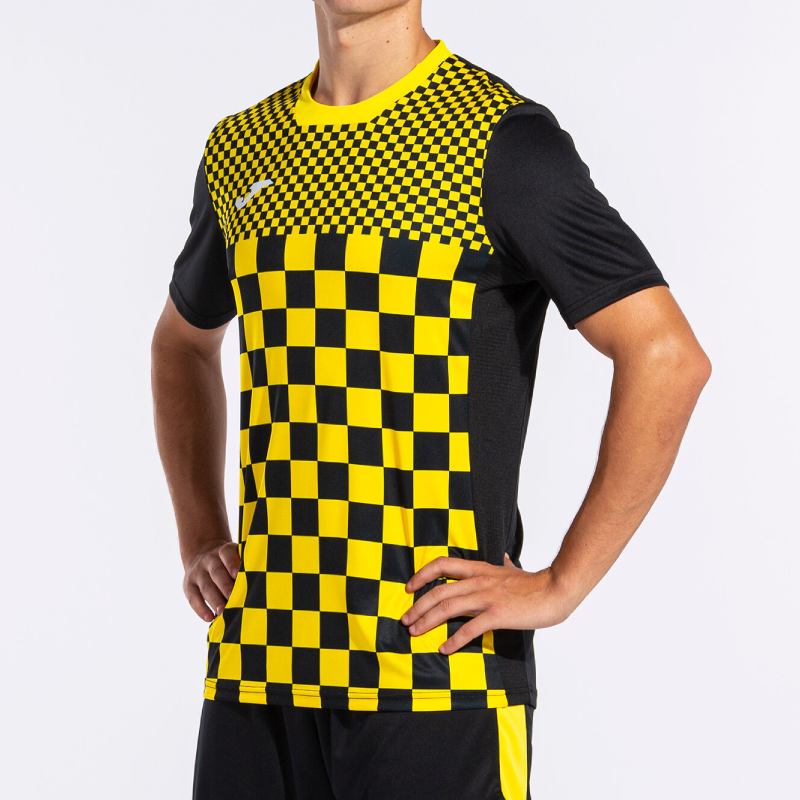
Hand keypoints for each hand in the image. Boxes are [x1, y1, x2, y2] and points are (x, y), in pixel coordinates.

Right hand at [183, 539, 240, 621]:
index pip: (227, 554)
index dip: (232, 563)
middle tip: (233, 599)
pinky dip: (200, 608)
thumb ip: (243, 567)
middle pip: (217, 572)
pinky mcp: (188, 585)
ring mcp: (197, 572)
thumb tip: (255, 585)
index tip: (238, 574)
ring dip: (214, 600)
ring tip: (222, 612)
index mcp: (223, 551)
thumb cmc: (228, 563)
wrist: (201, 555)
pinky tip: (209, 618)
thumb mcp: (235, 556)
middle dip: (225, 586)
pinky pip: (193, 597)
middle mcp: (209, 560)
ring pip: (206, 586)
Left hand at [401, 554, 576, 653]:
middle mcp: (479, 581)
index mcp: (479, 569)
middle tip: (405, 620)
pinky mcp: (497, 615)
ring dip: (427, 621)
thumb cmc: (535, 583)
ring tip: (414, 633)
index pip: (443, 564)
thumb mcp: (513, 569)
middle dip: (418, 606)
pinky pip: (470, 629)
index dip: (422, 574)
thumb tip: (505, 557)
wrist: (556, 590)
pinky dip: (453, 640)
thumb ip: (504, 565)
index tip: (409, 587)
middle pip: (438, 591)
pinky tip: (444, 648)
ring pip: (447, 608)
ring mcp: (487, 598)